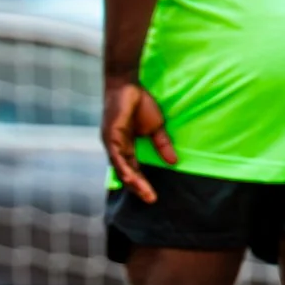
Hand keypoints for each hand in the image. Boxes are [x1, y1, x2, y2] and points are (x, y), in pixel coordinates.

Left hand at [101, 79, 175, 203]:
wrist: (127, 85)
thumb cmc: (140, 104)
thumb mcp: (156, 128)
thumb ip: (162, 145)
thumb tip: (174, 162)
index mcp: (125, 147)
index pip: (133, 169)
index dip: (143, 183)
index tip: (153, 197)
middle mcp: (115, 148)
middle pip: (125, 172)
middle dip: (138, 187)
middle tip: (150, 199)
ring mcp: (111, 142)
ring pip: (120, 168)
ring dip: (131, 182)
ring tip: (144, 193)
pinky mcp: (110, 135)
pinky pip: (116, 156)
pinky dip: (123, 168)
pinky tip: (130, 178)